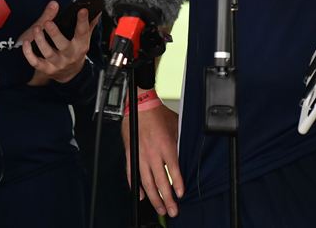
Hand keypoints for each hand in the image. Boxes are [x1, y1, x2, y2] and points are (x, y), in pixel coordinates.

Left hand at [20, 1, 97, 83]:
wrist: (67, 74)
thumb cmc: (73, 51)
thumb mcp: (82, 39)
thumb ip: (86, 25)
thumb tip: (95, 12)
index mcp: (80, 45)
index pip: (83, 32)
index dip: (83, 21)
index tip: (82, 10)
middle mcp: (70, 55)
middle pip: (64, 45)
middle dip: (55, 34)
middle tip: (48, 22)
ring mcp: (57, 63)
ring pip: (48, 53)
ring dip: (41, 40)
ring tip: (36, 28)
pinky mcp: (46, 69)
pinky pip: (36, 62)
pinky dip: (29, 53)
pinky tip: (26, 43)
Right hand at [122, 103, 182, 217]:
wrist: (141, 105)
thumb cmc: (159, 115)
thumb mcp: (176, 128)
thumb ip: (179, 145)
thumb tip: (184, 157)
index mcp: (166, 146)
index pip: (173, 170)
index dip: (177, 184)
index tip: (180, 195)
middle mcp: (153, 153)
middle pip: (160, 181)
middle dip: (167, 199)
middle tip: (172, 210)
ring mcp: (140, 155)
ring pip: (146, 182)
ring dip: (153, 197)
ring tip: (160, 207)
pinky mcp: (131, 154)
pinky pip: (132, 174)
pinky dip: (136, 186)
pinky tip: (141, 196)